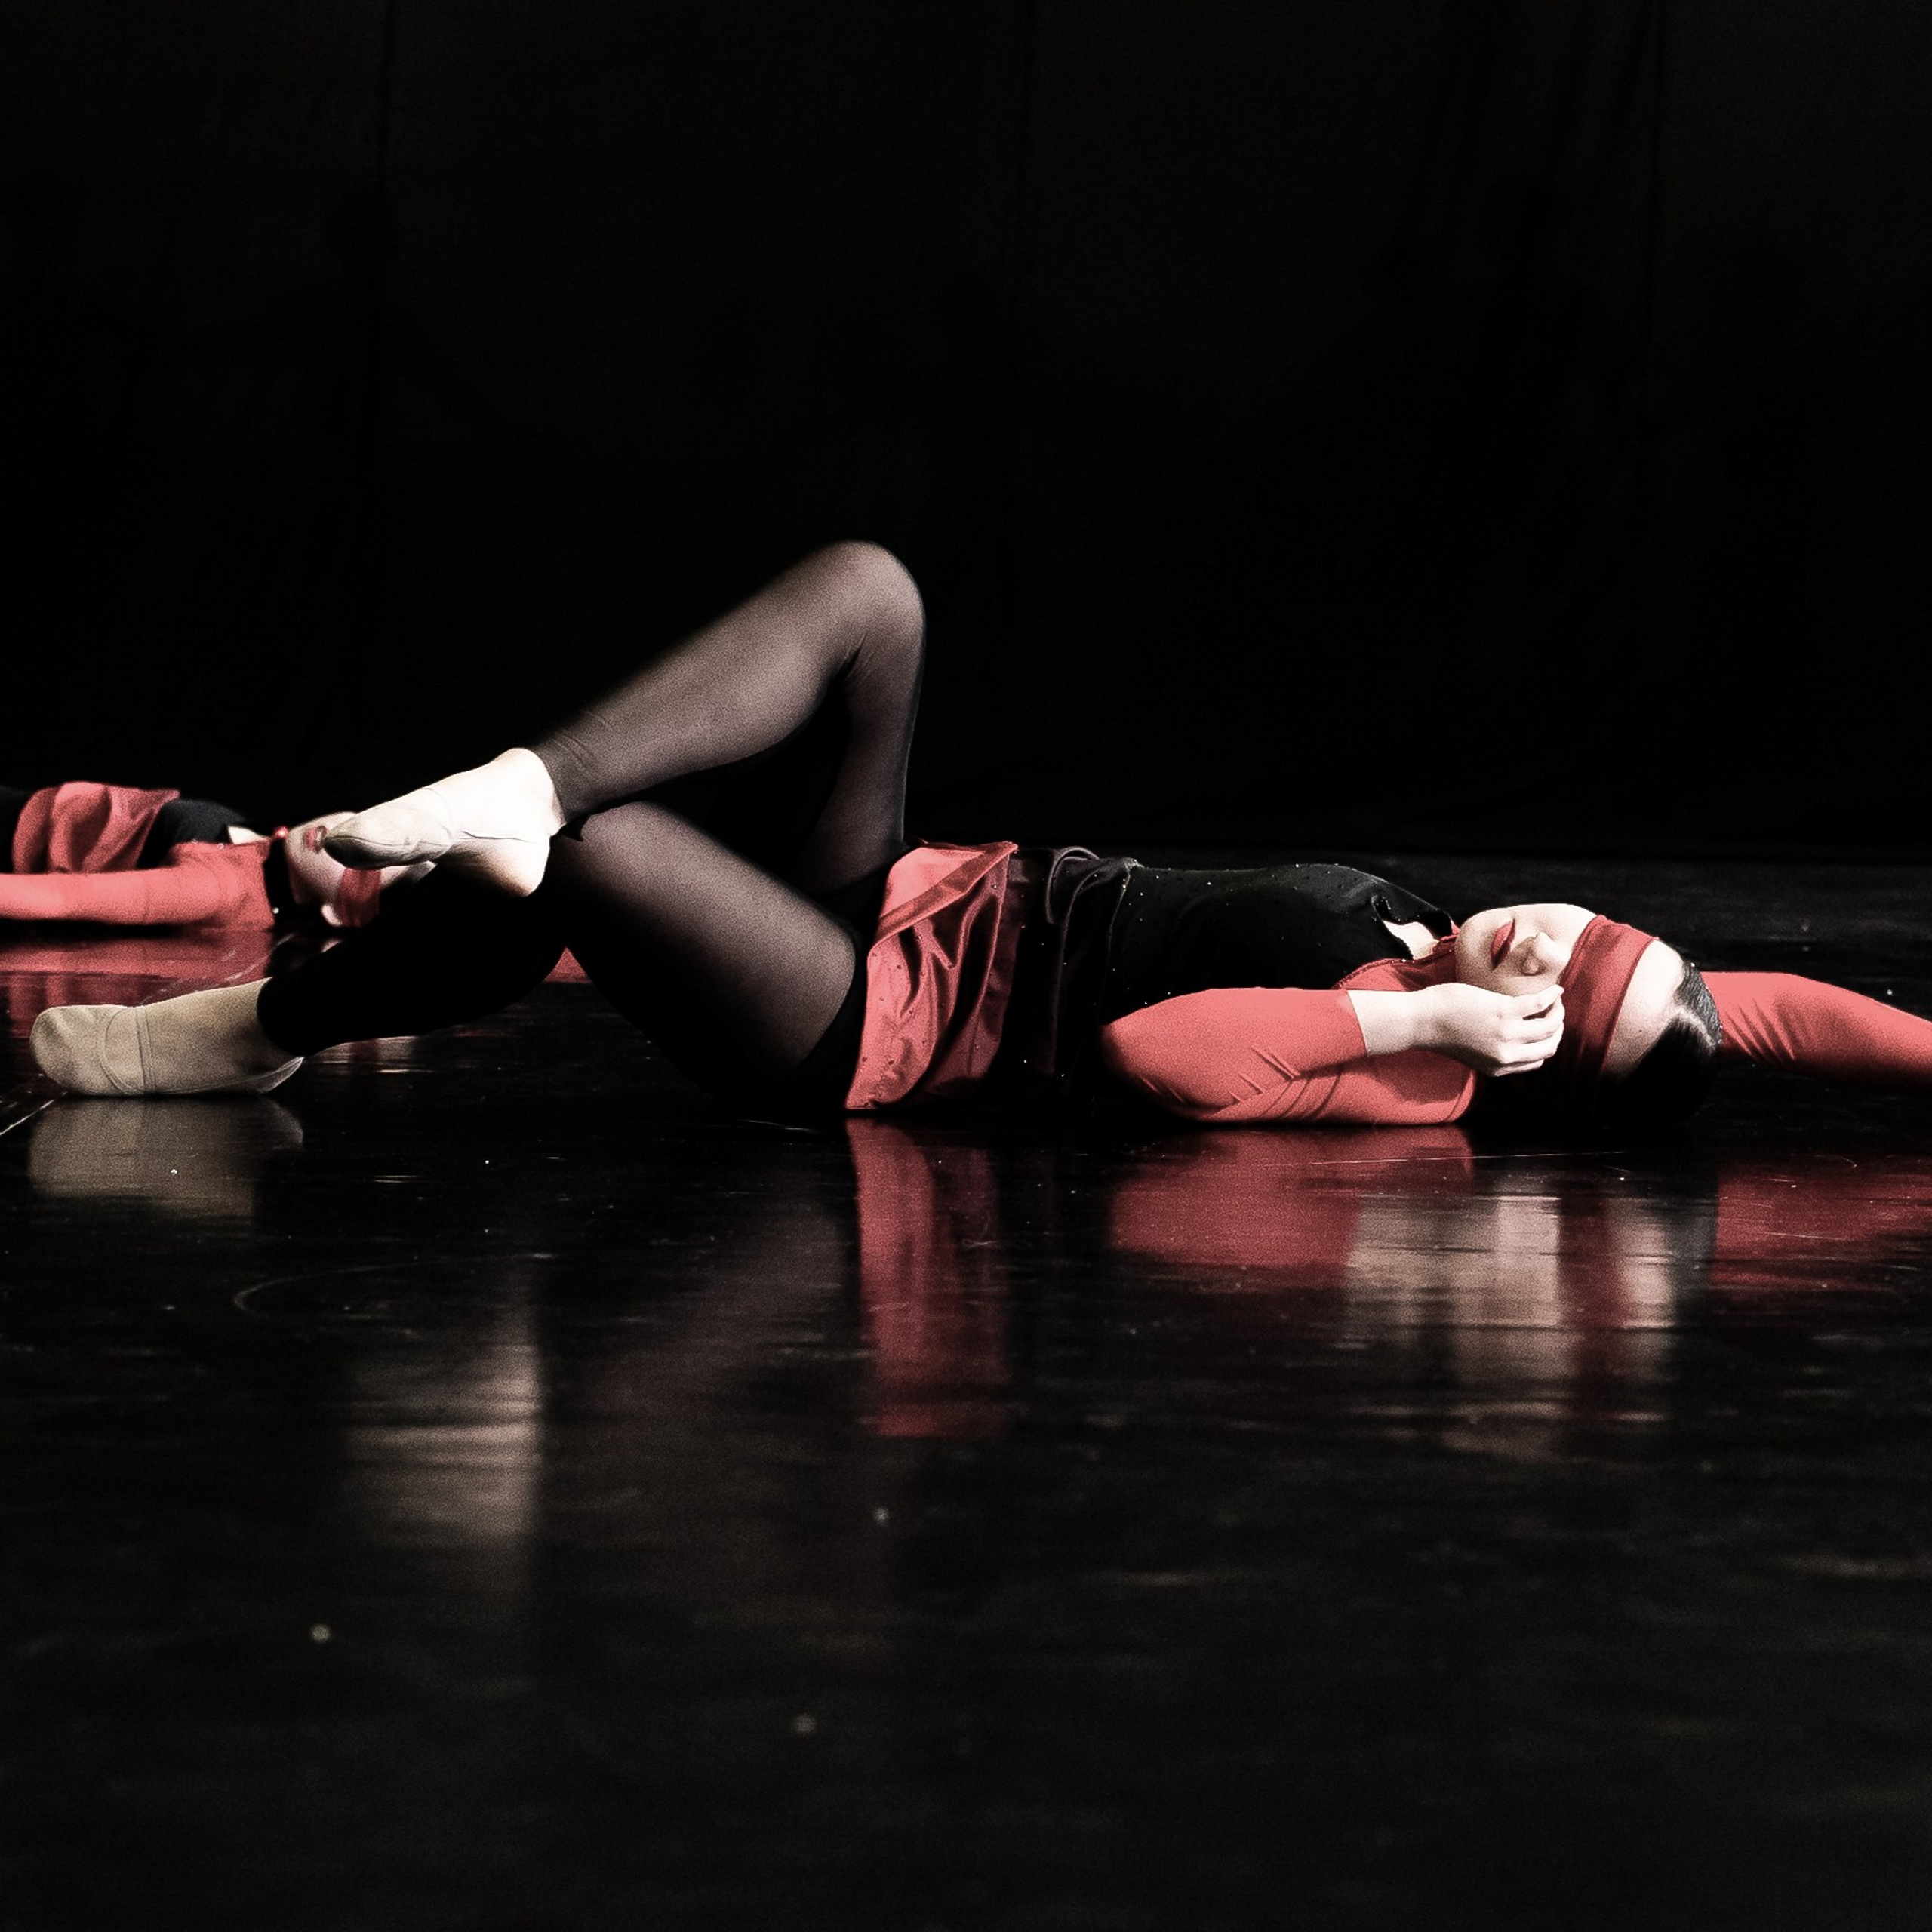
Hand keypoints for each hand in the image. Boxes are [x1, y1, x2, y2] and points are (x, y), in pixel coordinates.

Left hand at [1418, 982, 1564, 1076]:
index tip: (1545, 1030)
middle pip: (1548, 1047)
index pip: (1536, 1062)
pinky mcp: (1504, 1012)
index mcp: (1498, 1069)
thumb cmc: (1442, 1031)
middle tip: (1555, 1015)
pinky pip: (1538, 1004)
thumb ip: (1493, 1053)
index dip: (1545, 1045)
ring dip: (1558, 1013)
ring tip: (1555, 1002)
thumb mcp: (1472, 1053)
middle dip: (1557, 1030)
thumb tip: (1512, 1041)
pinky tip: (1555, 989)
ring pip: (1549, 1027)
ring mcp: (1507, 1034)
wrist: (1421, 1021)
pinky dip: (1551, 996)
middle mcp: (1506, 1056)